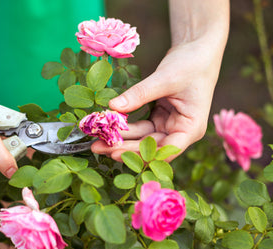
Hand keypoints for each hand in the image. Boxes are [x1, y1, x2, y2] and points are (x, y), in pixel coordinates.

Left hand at [92, 28, 227, 161]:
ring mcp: (169, 126)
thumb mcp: (165, 78)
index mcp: (191, 128)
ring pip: (143, 138)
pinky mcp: (159, 118)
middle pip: (150, 147)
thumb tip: (113, 107)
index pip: (165, 149)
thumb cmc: (191, 63)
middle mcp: (180, 132)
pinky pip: (140, 127)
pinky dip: (126, 127)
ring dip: (122, 139)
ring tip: (97, 140)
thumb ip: (139, 94)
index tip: (115, 153)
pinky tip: (108, 127)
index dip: (140, 154)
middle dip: (124, 148)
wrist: (197, 49)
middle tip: (98, 148)